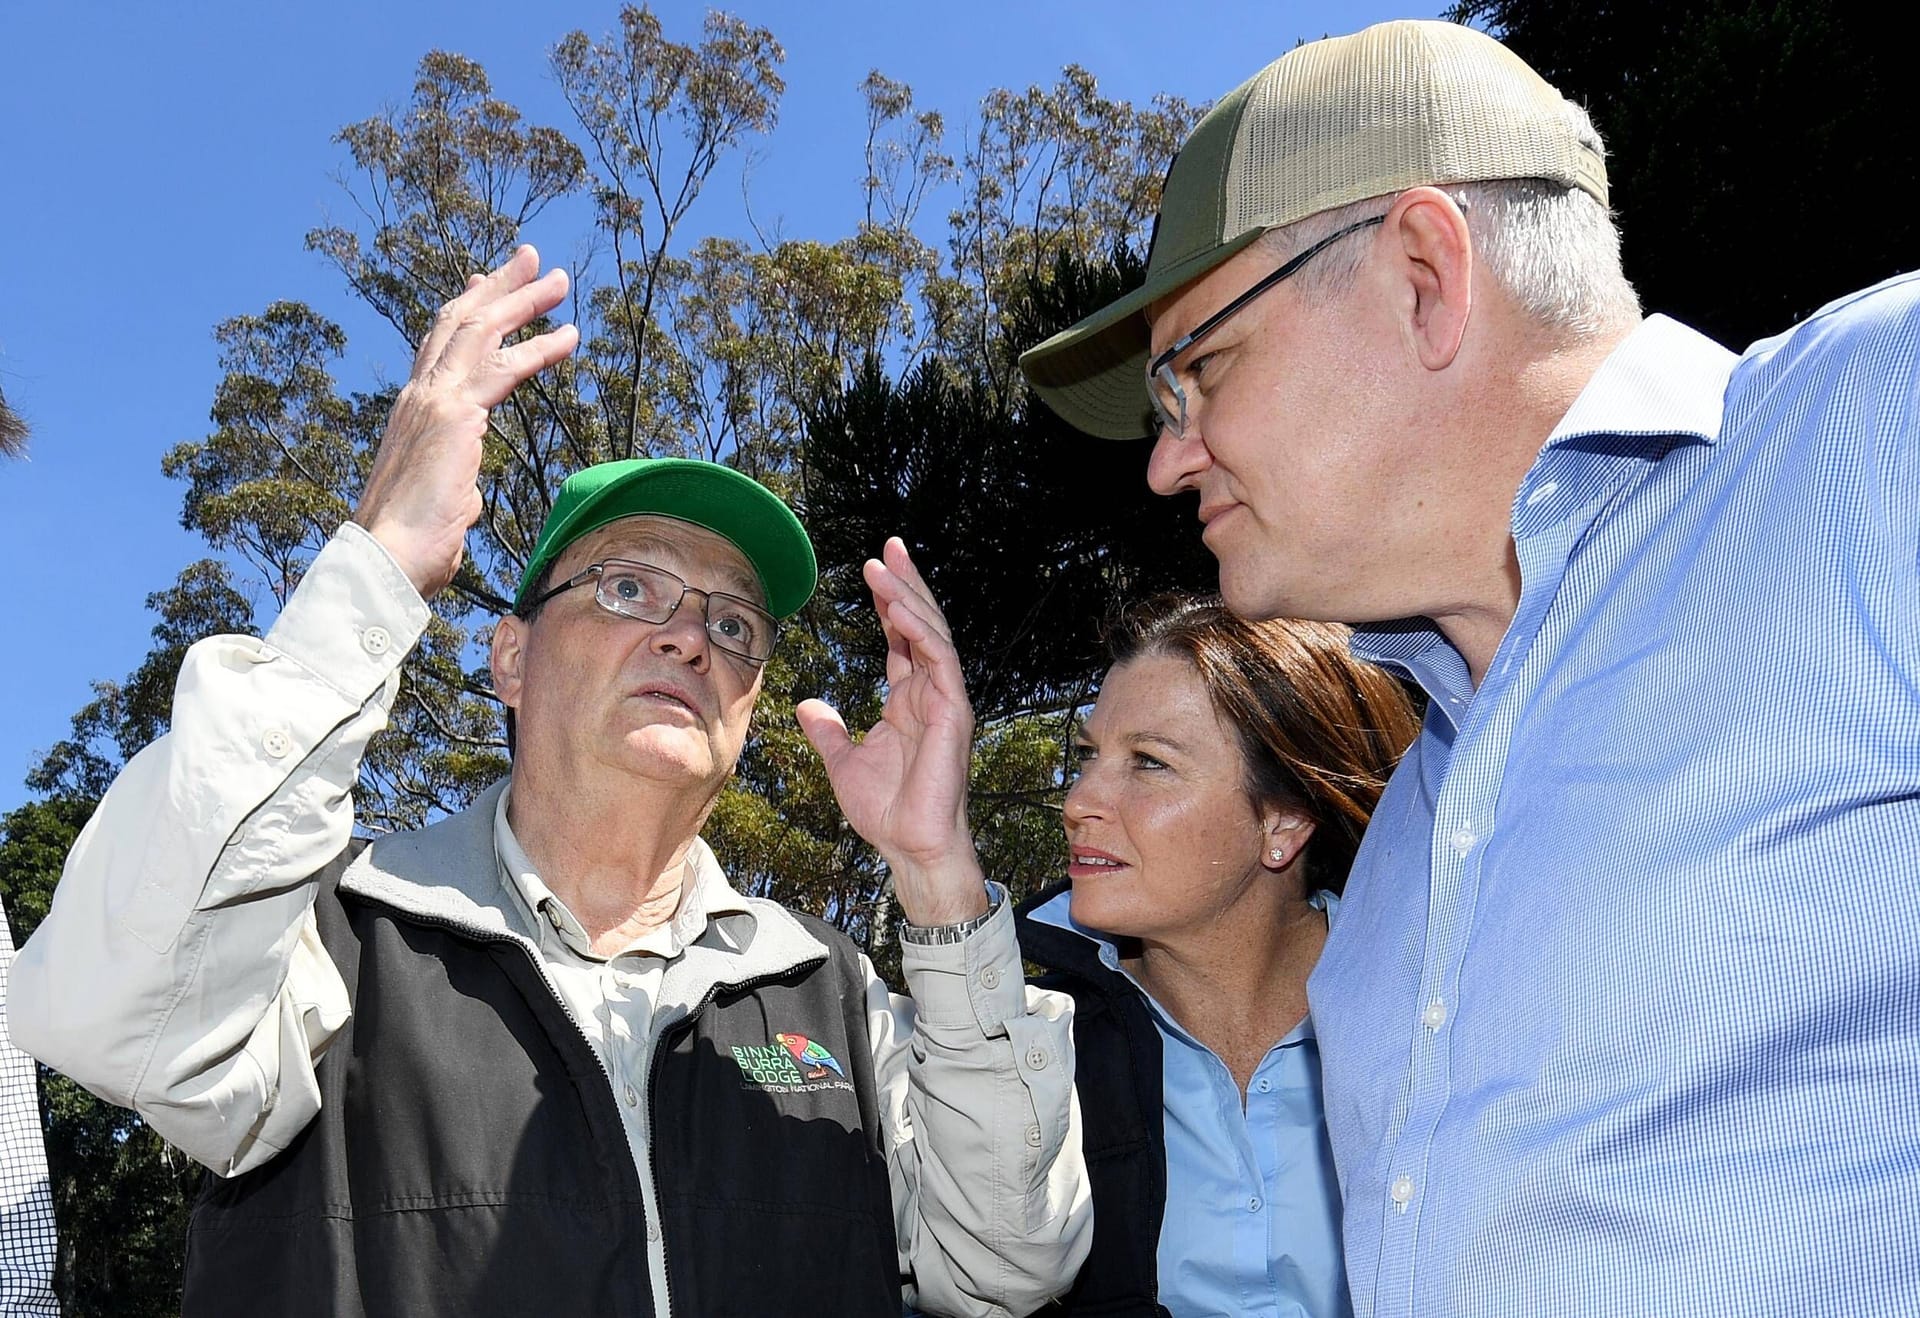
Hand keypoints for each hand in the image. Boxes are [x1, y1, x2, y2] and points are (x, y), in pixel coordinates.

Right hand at [353, 246, 578, 597]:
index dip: (463, 311)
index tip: (482, 285)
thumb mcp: (439, 499)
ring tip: (560, 280)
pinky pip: (504, 368)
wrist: (388, 556)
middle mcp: (419, 395)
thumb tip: (466, 490)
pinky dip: (539, 347)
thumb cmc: (412, 544)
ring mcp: (434, 400)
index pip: (437, 346)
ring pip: (481, 331)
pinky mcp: (456, 415)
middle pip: (459, 321)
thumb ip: (455, 482)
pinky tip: (569, 336)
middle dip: (497, 286)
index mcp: (412, 411)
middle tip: (529, 259)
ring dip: (523, 301)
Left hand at [796, 538, 989, 927]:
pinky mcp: (953, 710)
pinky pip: (938, 658)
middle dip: (905, 583)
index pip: (900, 639)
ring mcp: (944, 699)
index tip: (871, 570)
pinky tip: (897, 606)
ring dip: (908, 596)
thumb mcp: (844, 762)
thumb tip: (809, 705)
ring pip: (931, 633)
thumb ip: (830, 732)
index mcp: (908, 700)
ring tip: (884, 564)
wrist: (909, 845)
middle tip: (889, 545)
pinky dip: (918, 629)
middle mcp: (930, 693)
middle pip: (920, 624)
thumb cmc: (886, 811)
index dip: (887, 602)